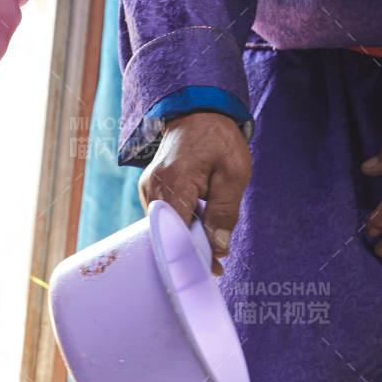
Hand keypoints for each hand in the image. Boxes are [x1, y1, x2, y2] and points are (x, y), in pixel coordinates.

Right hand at [138, 111, 251, 277]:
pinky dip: (179, 226)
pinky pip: (163, 217)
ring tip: (209, 246)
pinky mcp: (149, 188)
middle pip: (168, 233)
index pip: (178, 232)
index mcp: (175, 182)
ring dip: (186, 238)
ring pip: (164, 227)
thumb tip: (218, 248)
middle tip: (215, 265)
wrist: (197, 110)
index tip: (212, 271)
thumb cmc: (218, 139)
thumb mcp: (233, 173)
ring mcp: (148, 188)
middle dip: (190, 251)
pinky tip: (197, 229)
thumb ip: (225, 212)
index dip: (194, 255)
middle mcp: (153, 188)